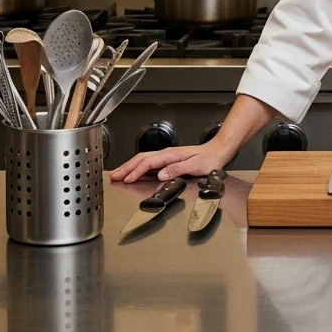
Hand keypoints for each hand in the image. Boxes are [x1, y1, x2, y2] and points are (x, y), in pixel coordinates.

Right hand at [110, 141, 229, 183]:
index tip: (126, 179)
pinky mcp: (169, 160)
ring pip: (143, 160)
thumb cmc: (209, 159)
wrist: (218, 152)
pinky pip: (149, 163)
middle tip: (114, 176)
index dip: (136, 171)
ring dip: (130, 167)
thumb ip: (178, 169)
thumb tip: (161, 174)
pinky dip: (138, 167)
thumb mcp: (195, 166)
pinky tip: (134, 172)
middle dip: (126, 167)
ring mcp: (167, 157)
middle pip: (141, 159)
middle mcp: (167, 154)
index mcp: (171, 155)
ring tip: (118, 174)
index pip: (148, 163)